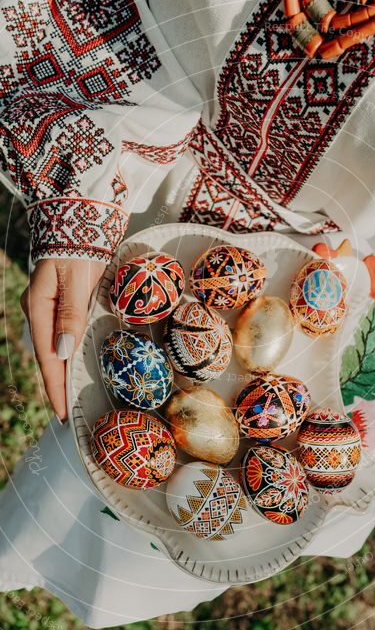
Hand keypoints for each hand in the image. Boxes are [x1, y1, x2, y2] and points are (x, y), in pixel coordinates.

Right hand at [20, 259, 105, 420]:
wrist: (81, 216)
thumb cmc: (80, 245)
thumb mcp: (77, 279)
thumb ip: (70, 314)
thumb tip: (63, 351)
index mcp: (38, 305)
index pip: (47, 356)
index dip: (55, 386)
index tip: (63, 412)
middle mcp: (38, 307)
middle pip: (47, 354)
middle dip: (56, 384)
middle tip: (67, 413)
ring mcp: (47, 303)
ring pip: (53, 344)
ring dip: (60, 369)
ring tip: (68, 395)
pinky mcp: (59, 298)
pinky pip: (60, 331)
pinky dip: (65, 351)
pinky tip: (71, 361)